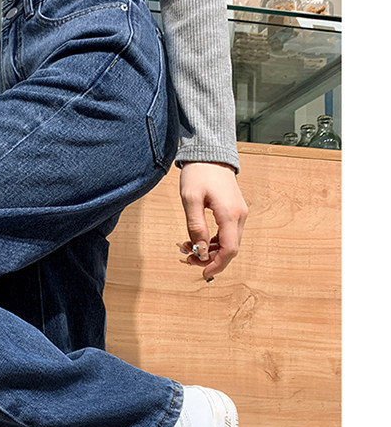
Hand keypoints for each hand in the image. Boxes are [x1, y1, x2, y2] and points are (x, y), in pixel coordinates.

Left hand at [178, 162, 247, 280]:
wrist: (210, 154)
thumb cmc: (198, 173)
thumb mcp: (190, 200)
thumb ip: (196, 227)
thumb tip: (200, 251)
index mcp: (230, 214)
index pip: (229, 250)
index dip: (217, 265)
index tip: (203, 273)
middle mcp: (239, 215)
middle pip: (230, 249)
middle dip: (210, 258)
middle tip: (188, 258)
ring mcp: (239, 213)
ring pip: (228, 242)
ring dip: (210, 250)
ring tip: (187, 247)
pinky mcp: (234, 210)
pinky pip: (227, 233)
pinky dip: (213, 240)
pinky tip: (197, 238)